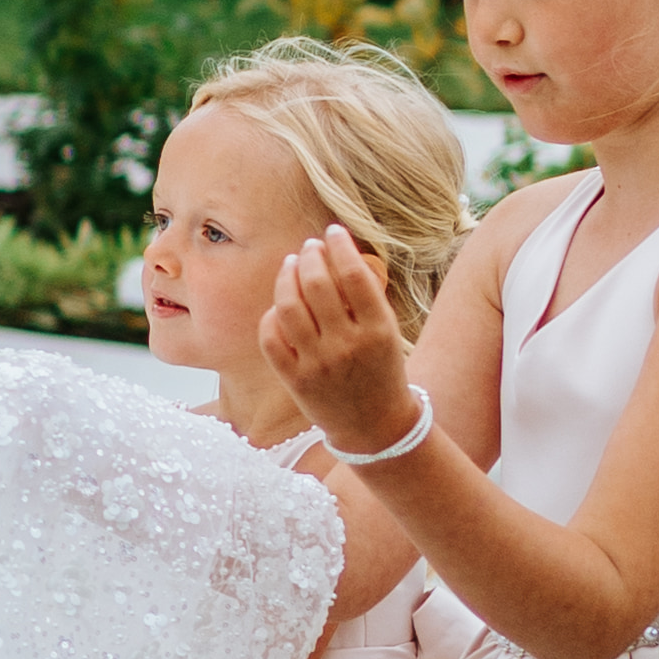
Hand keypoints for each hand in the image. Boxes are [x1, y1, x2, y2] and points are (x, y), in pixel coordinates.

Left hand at [261, 224, 414, 450]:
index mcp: (378, 329)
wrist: (376, 427)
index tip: (332, 232)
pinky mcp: (295, 380)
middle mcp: (347, 345)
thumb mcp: (387, 332)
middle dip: (309, 256)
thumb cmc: (381, 369)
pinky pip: (271, 337)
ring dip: (287, 277)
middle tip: (309, 247)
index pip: (353, 274)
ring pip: (288, 306)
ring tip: (291, 265)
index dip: (340, 246)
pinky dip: (272, 315)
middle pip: (317, 284)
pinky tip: (280, 305)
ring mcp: (318, 364)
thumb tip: (337, 251)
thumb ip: (365, 296)